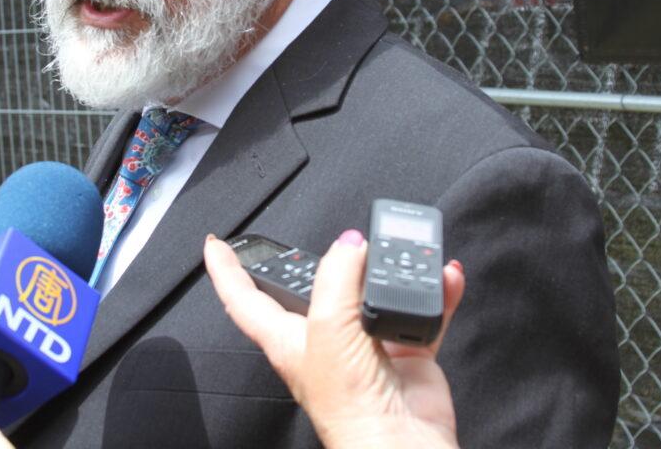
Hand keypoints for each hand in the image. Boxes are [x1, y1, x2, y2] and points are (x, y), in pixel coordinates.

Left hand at [204, 231, 464, 448]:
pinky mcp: (403, 352)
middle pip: (318, 288)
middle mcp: (324, 339)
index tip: (216, 243)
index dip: (226, 269)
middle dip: (330, 259)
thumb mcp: (329, 325)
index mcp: (287, 337)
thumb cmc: (350, 404)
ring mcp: (365, 345)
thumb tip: (350, 244)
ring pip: (374, 294)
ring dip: (393, 270)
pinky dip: (434, 294)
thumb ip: (337, 276)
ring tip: (405, 249)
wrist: (399, 442)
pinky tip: (444, 277)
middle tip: (342, 234)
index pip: (243, 298)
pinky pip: (418, 311)